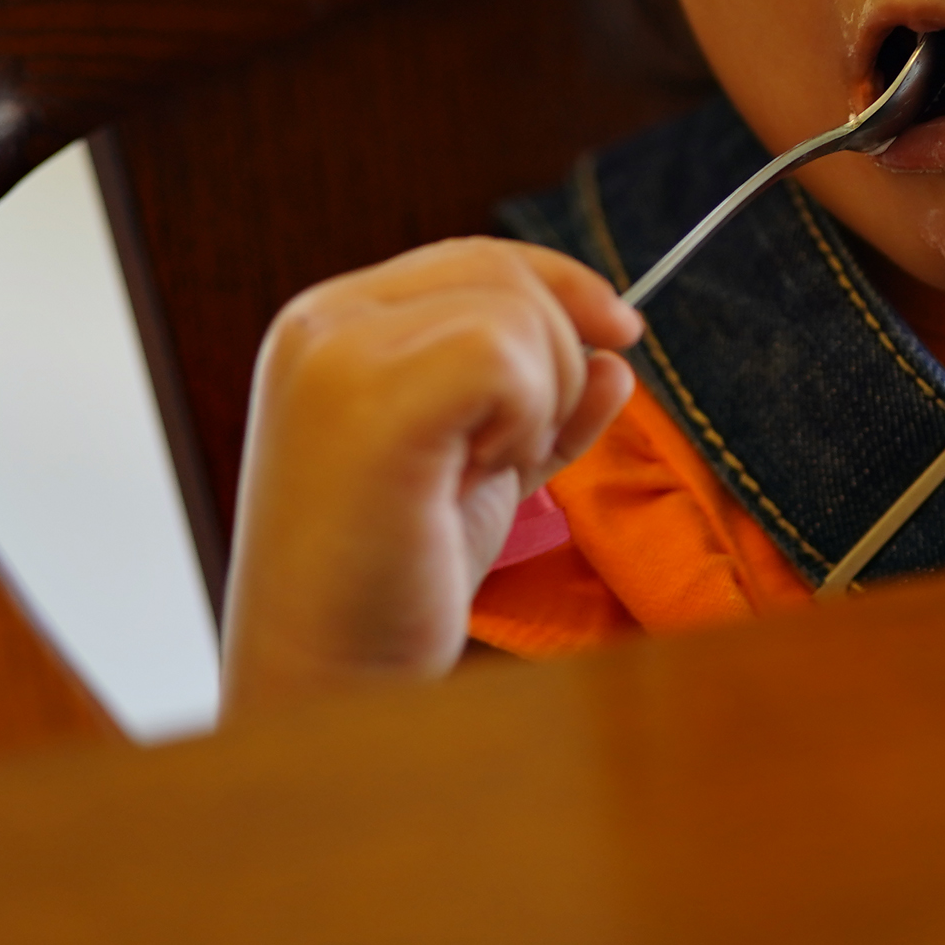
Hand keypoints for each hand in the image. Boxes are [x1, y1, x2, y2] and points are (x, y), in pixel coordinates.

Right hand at [218, 238, 639, 712]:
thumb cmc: (393, 588)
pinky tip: (473, 478)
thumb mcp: (479, 472)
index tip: (622, 333)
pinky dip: (524, 420)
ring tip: (473, 475)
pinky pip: (505, 354)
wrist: (330, 686)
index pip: (474, 259)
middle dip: (554, 362)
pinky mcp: (367, 395)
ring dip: (537, 402)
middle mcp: (321, 323)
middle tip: (507, 458)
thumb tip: (616, 353)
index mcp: (331, 328)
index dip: (562, 287)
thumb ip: (536, 404)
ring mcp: (336, 353)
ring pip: (514, 311)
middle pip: (504, 275)